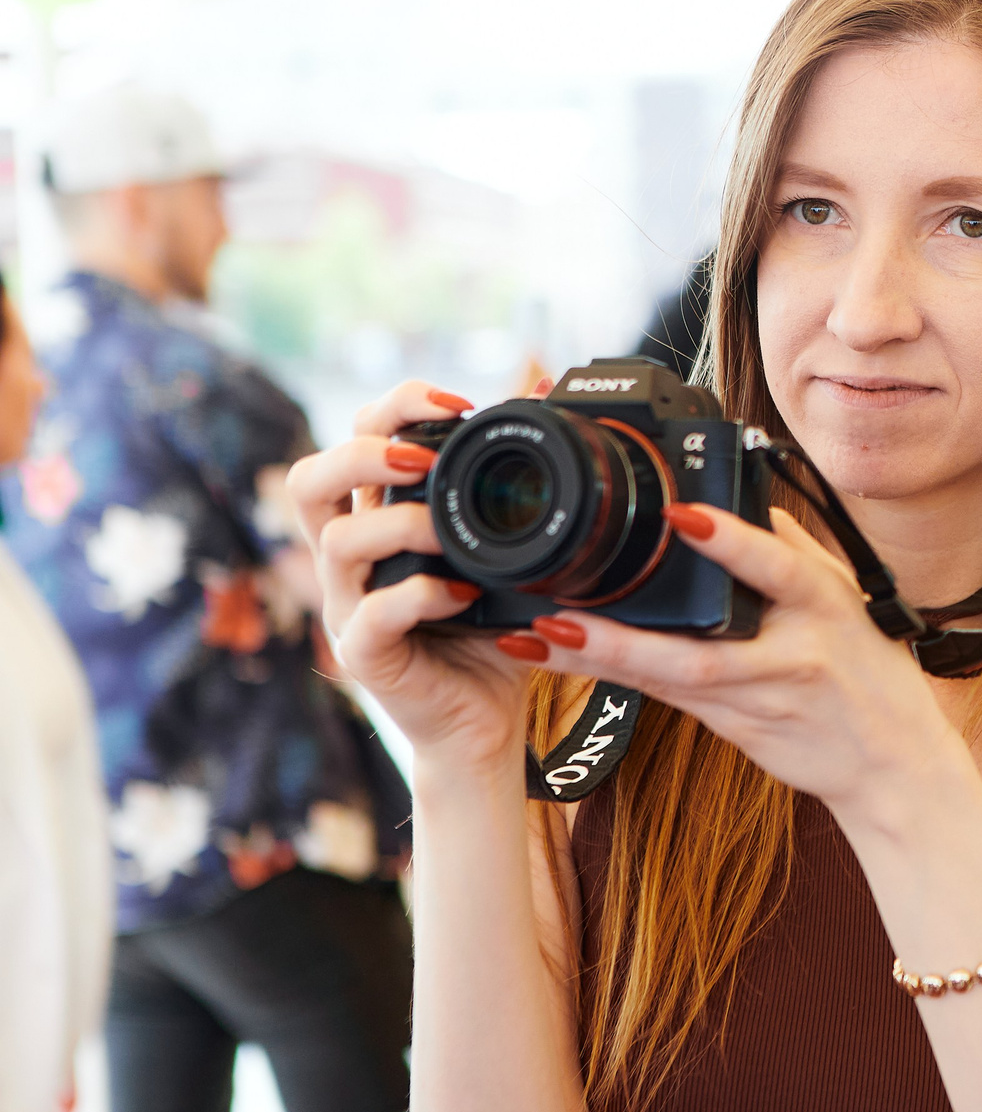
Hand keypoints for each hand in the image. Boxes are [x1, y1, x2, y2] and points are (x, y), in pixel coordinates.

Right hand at [286, 381, 528, 777]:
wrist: (485, 722)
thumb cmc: (491, 631)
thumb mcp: (506, 548)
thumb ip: (511, 481)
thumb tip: (543, 389)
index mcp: (377, 522)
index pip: (350, 441)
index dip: (391, 407)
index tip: (455, 402)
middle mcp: (350, 559)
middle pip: (307, 480)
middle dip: (362, 452)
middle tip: (424, 454)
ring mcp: (349, 608)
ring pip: (336, 542)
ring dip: (400, 524)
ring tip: (449, 535)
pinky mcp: (365, 656)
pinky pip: (374, 614)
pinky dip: (420, 596)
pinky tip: (465, 595)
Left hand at [494, 505, 962, 818]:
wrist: (892, 768)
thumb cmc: (872, 676)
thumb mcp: (852, 601)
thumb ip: (796, 551)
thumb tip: (748, 496)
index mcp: (824, 610)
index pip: (778, 569)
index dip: (732, 542)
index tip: (681, 514)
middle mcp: (788, 657)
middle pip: (699, 651)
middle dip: (626, 638)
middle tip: (560, 615)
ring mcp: (755, 699)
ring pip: (668, 680)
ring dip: (599, 658)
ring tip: (536, 637)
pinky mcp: (732, 727)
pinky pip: (664, 696)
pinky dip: (611, 674)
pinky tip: (560, 658)